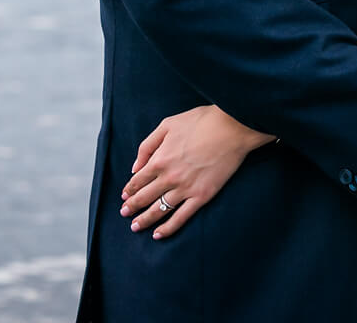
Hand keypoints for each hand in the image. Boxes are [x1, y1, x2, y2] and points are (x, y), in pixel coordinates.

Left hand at [120, 105, 274, 238]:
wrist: (232, 128)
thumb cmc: (201, 122)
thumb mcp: (168, 125)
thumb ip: (148, 145)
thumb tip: (135, 167)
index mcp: (160, 159)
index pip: (138, 180)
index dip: (129, 190)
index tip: (124, 196)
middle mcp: (169, 177)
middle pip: (144, 197)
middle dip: (131, 207)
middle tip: (124, 214)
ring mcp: (186, 189)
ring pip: (159, 210)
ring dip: (144, 220)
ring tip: (136, 226)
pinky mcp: (202, 196)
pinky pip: (181, 217)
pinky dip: (168, 228)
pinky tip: (158, 235)